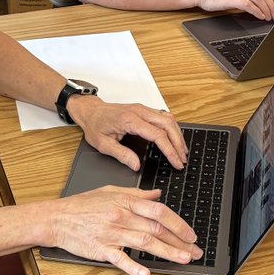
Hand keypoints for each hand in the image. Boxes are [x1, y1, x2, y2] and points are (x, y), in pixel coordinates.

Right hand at [45, 186, 202, 274]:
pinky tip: (146, 274)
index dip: (179, 223)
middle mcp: (121, 216)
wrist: (57, 218)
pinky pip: (120, 259)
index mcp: (125, 202)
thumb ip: (136, 193)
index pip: (159, 211)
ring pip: (145, 242)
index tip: (191, 234)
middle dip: (180, 241)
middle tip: (195, 251)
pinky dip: (133, 267)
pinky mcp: (101, 249)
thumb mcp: (110, 191)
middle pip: (157, 228)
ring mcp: (111, 233)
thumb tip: (157, 194)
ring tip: (183, 259)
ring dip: (167, 252)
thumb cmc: (82, 205)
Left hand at [66, 96, 186, 169]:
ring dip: (177, 135)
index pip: (157, 135)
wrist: (91, 111)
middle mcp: (139, 111)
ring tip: (182, 151)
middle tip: (182, 160)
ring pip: (168, 119)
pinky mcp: (144, 110)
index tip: (176, 162)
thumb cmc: (95, 125)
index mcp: (130, 120)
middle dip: (178, 143)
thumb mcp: (103, 144)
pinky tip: (174, 138)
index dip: (170, 150)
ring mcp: (142, 109)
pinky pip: (163, 116)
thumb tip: (136, 165)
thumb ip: (121, 155)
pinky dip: (172, 128)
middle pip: (168, 125)